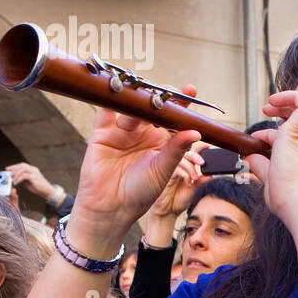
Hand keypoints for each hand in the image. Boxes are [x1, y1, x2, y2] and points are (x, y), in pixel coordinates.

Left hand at [5, 162, 55, 200]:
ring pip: (22, 170)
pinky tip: (16, 183)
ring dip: (15, 175)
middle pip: (21, 166)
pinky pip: (24, 176)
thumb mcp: (28, 181)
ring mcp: (34, 173)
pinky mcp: (34, 177)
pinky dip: (18, 179)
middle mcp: (33, 169)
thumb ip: (22, 177)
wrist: (46, 191)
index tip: (7, 169)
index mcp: (32, 169)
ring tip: (12, 180)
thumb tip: (14, 177)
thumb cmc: (38, 187)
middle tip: (8, 174)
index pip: (22, 165)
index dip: (14, 166)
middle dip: (13, 169)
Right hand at [64, 91, 201, 254]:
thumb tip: (195, 132)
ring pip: (132, 107)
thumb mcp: (162, 170)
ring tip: (146, 93)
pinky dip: (111, 98)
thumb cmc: (140, 193)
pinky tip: (118, 90)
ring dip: (139, 98)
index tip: (190, 91)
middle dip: (159, 97)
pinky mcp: (102, 132)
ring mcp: (123, 131)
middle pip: (152, 108)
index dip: (181, 104)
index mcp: (161, 141)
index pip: (173, 118)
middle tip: (166, 91)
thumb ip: (176, 149)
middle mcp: (143, 133)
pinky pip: (106, 111)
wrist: (111, 208)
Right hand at [147, 148, 206, 219]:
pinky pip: (174, 168)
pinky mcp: (163, 175)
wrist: (167, 211)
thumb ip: (201, 182)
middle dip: (195, 156)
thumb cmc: (179, 200)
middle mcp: (177, 167)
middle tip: (202, 163)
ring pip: (180, 159)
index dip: (200, 149)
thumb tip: (210, 175)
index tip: (207, 147)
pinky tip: (188, 182)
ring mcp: (169, 169)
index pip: (193, 155)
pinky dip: (184, 174)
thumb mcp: (195, 190)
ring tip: (194, 178)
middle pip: (186, 153)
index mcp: (186, 168)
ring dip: (190, 167)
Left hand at [245, 92, 297, 221]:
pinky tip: (274, 100)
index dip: (272, 133)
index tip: (257, 139)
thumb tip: (250, 157)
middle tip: (267, 110)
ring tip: (269, 102)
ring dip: (286, 100)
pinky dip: (290, 96)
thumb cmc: (290, 199)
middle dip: (285, 108)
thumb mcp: (270, 179)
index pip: (293, 135)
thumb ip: (262, 166)